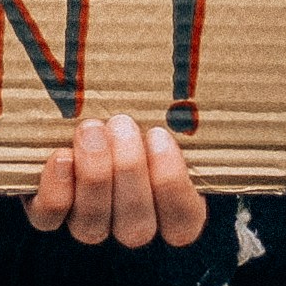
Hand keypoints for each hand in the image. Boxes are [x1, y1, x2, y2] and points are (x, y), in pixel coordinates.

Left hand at [22, 113, 208, 248]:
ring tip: (92, 129)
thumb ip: (184, 110)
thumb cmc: (140, 111)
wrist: (89, 114)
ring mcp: (89, 223)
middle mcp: (130, 224)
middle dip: (129, 172)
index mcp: (171, 209)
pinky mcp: (48, 213)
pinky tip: (62, 156)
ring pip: (93, 227)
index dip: (172, 187)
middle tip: (122, 124)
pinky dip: (56, 190)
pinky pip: (50, 218)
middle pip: (136, 227)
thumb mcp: (168, 111)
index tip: (160, 138)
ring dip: (94, 176)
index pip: (183, 224)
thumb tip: (237, 58)